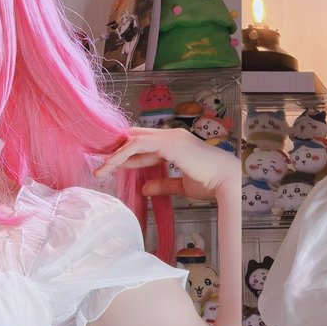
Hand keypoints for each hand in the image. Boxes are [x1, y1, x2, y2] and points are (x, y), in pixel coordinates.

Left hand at [94, 127, 239, 199]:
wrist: (226, 180)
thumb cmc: (211, 183)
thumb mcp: (181, 186)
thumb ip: (164, 185)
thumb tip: (145, 189)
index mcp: (176, 145)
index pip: (147, 145)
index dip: (129, 155)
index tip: (113, 166)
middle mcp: (172, 136)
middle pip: (138, 138)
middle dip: (118, 150)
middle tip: (100, 163)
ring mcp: (170, 137)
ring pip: (135, 140)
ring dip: (116, 154)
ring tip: (101, 168)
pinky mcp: (168, 143)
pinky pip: (138, 144)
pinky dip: (123, 153)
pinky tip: (112, 164)